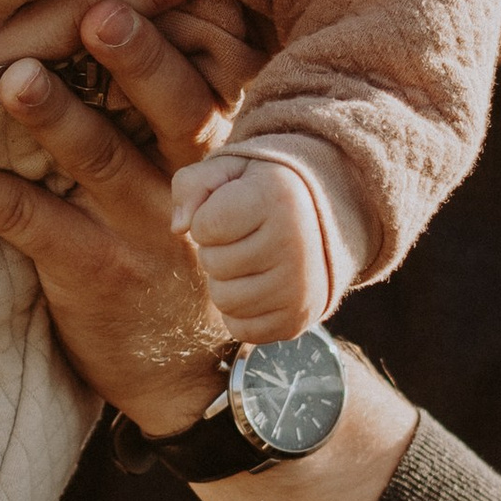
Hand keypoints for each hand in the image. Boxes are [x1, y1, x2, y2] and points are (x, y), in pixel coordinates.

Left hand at [0, 0, 241, 437]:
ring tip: (8, 77)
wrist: (188, 370)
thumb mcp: (210, 169)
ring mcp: (148, 228)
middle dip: (138, 57)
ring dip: (52, 115)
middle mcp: (197, 179)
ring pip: (100, 158)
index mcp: (225, 139)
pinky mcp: (93, 270)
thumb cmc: (185, 232)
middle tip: (94, 10)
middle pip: (175, 106)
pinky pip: (29, 223)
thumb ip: (184, 90)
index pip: (216, 66)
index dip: (188, 19)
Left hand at [170, 153, 329, 342]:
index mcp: (277, 197)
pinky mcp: (298, 319)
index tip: (232, 211)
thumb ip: (191, 185)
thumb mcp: (229, 170)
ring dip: (226, 282)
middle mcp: (295, 244)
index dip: (205, 219)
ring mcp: (300, 287)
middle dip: (216, 250)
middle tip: (244, 237)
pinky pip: (243, 330)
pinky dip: (240, 312)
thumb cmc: (261, 191)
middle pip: (213, 265)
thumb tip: (178, 228)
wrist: (321, 221)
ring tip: (250, 261)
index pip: (204, 226)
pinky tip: (258, 286)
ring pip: (225, 301)